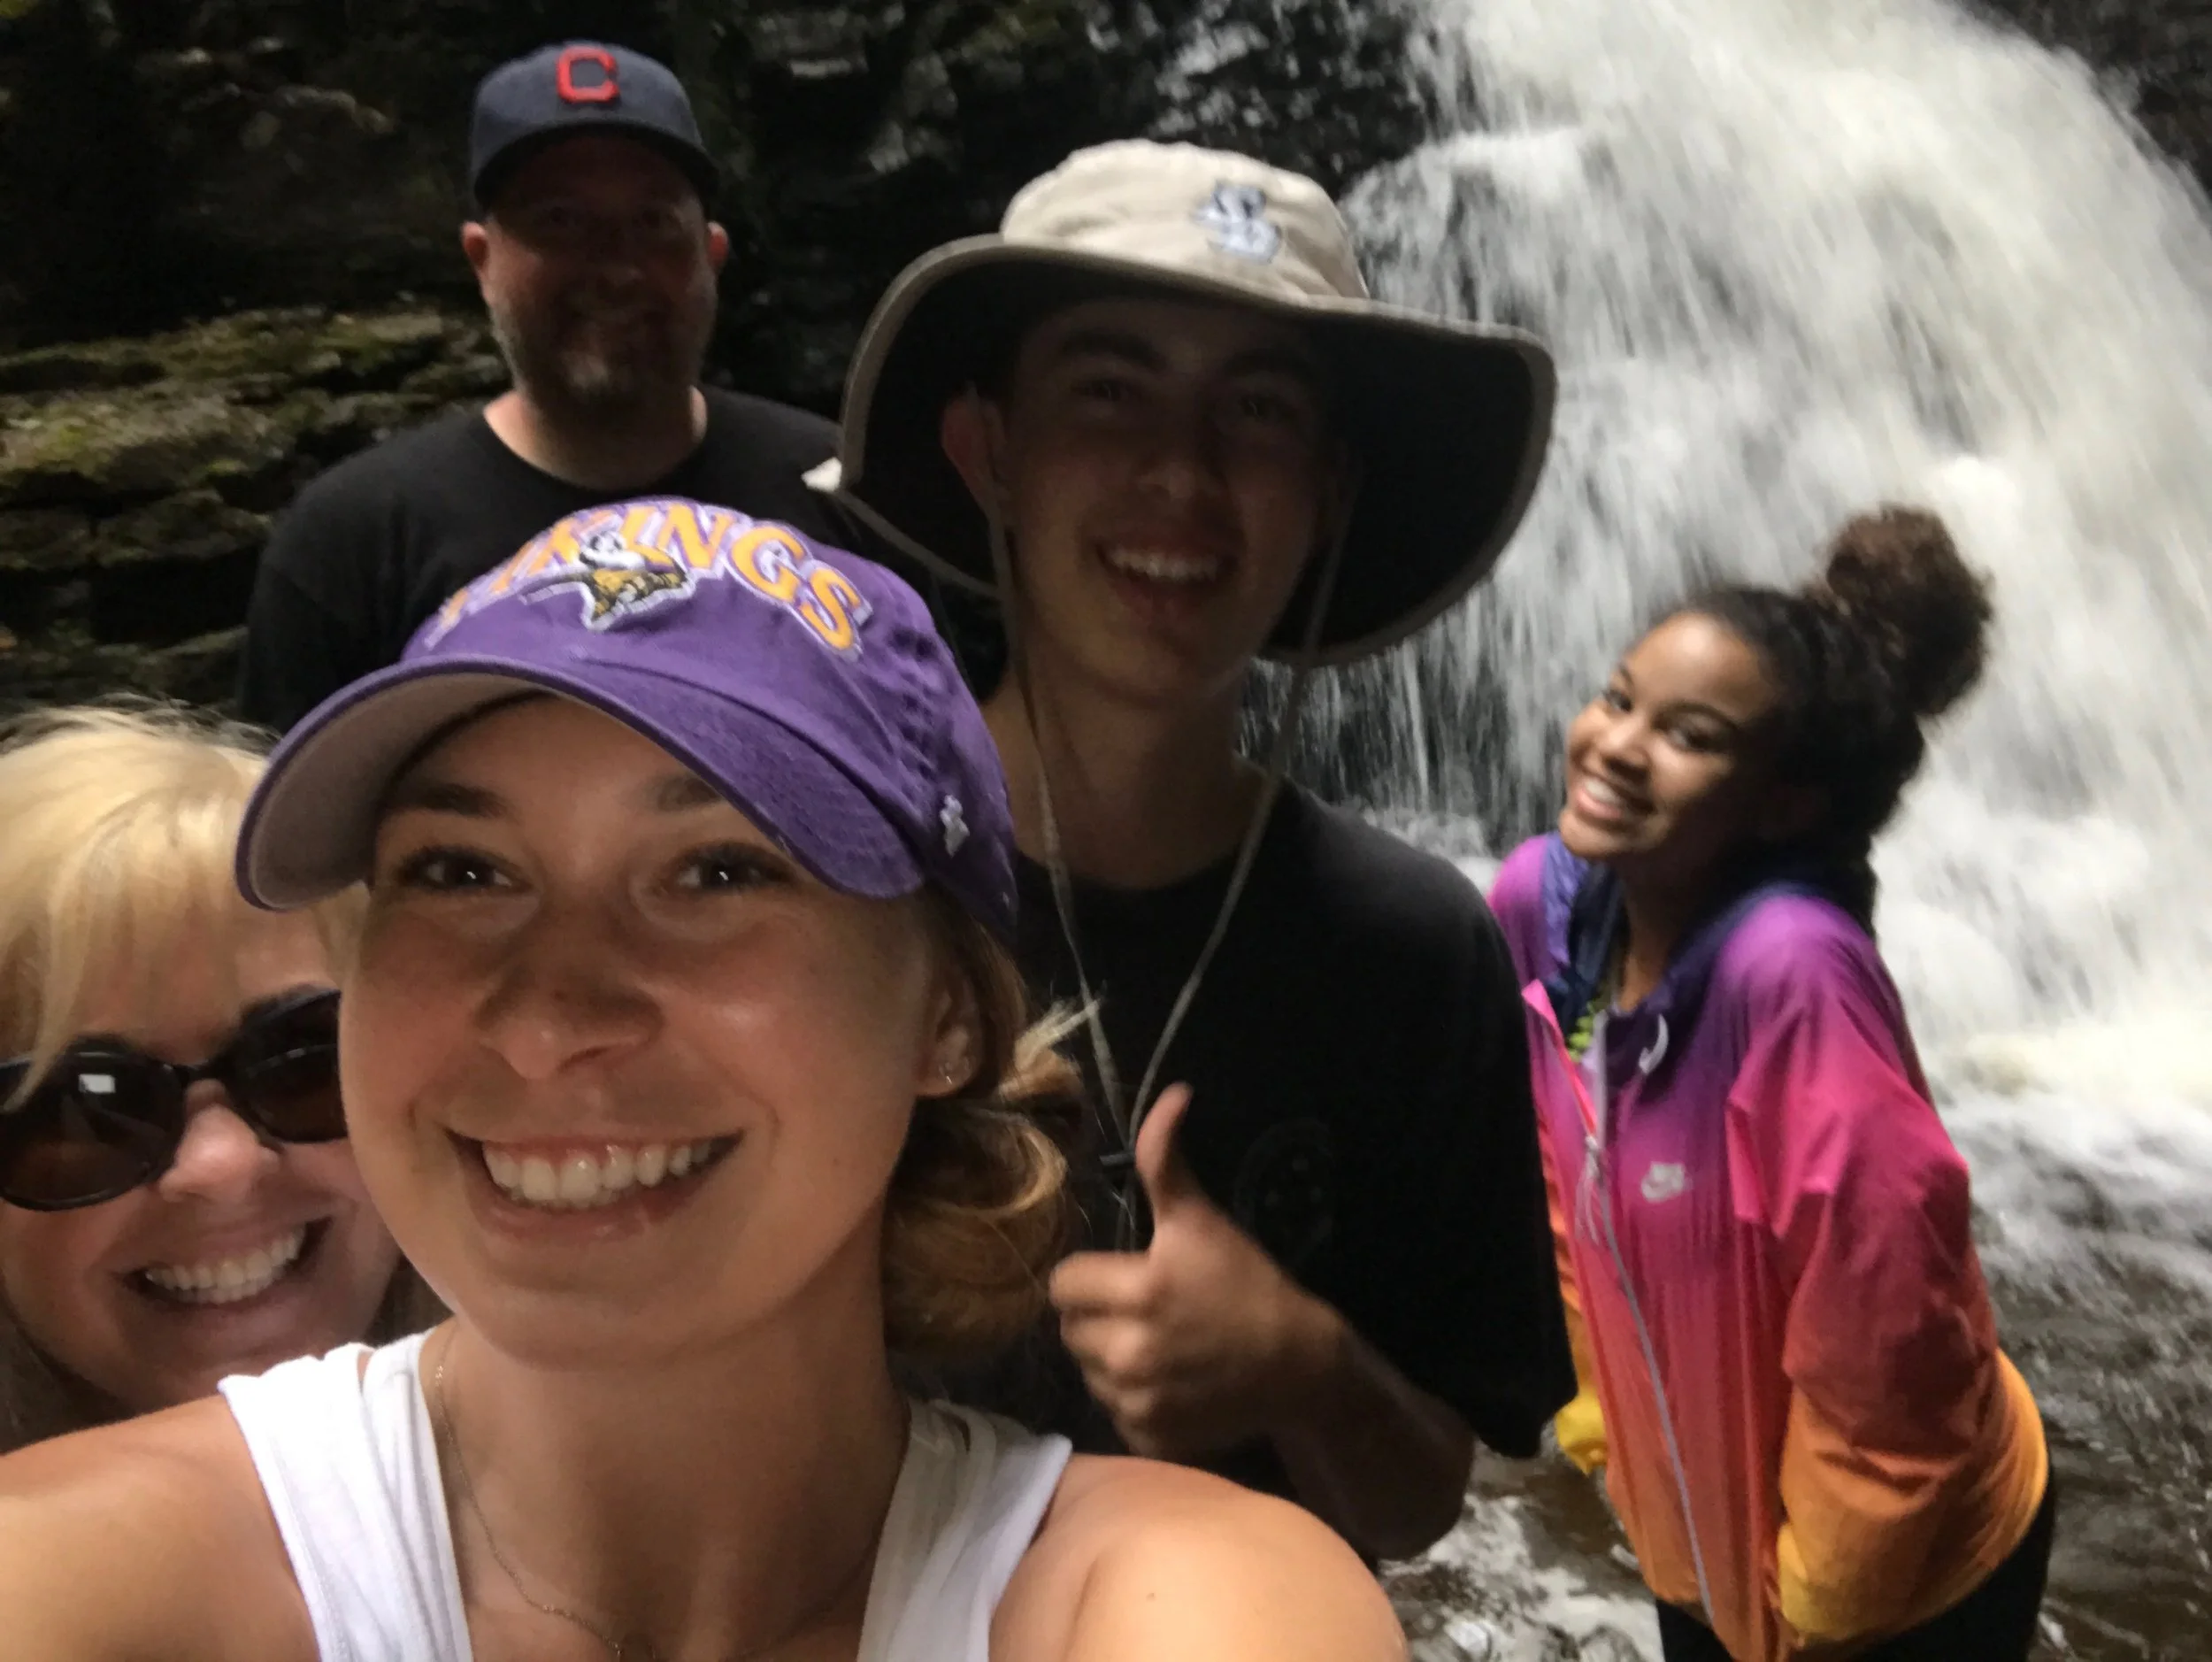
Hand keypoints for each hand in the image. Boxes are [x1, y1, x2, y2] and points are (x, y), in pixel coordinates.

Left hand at [1049, 1084, 1336, 1459]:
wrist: (1299, 1367)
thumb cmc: (1248, 1285)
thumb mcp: (1204, 1220)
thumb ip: (1166, 1161)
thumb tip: (1171, 1094)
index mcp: (1137, 1291)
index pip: (1063, 1283)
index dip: (1089, 1275)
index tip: (1122, 1275)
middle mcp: (1128, 1350)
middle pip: (1070, 1328)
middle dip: (1096, 1315)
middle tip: (1140, 1308)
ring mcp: (1138, 1400)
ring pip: (1088, 1370)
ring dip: (1109, 1357)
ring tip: (1156, 1344)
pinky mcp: (1150, 1435)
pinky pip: (1114, 1411)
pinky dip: (1133, 1401)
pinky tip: (1168, 1382)